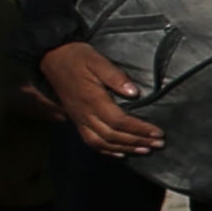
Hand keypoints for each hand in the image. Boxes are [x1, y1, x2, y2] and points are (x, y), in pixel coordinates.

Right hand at [40, 38, 161, 157]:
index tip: (158, 132)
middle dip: (137, 141)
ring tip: (145, 150)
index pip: (119, 121)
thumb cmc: (78, 57)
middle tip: (159, 144)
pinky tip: (121, 153)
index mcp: (92, 100)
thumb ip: (115, 77)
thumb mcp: (97, 60)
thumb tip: (135, 93)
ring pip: (102, 142)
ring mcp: (79, 119)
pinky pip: (91, 141)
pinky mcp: (76, 120)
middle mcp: (85, 114)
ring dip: (125, 148)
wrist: (52, 57)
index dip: (139, 129)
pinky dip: (107, 150)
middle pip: (113, 135)